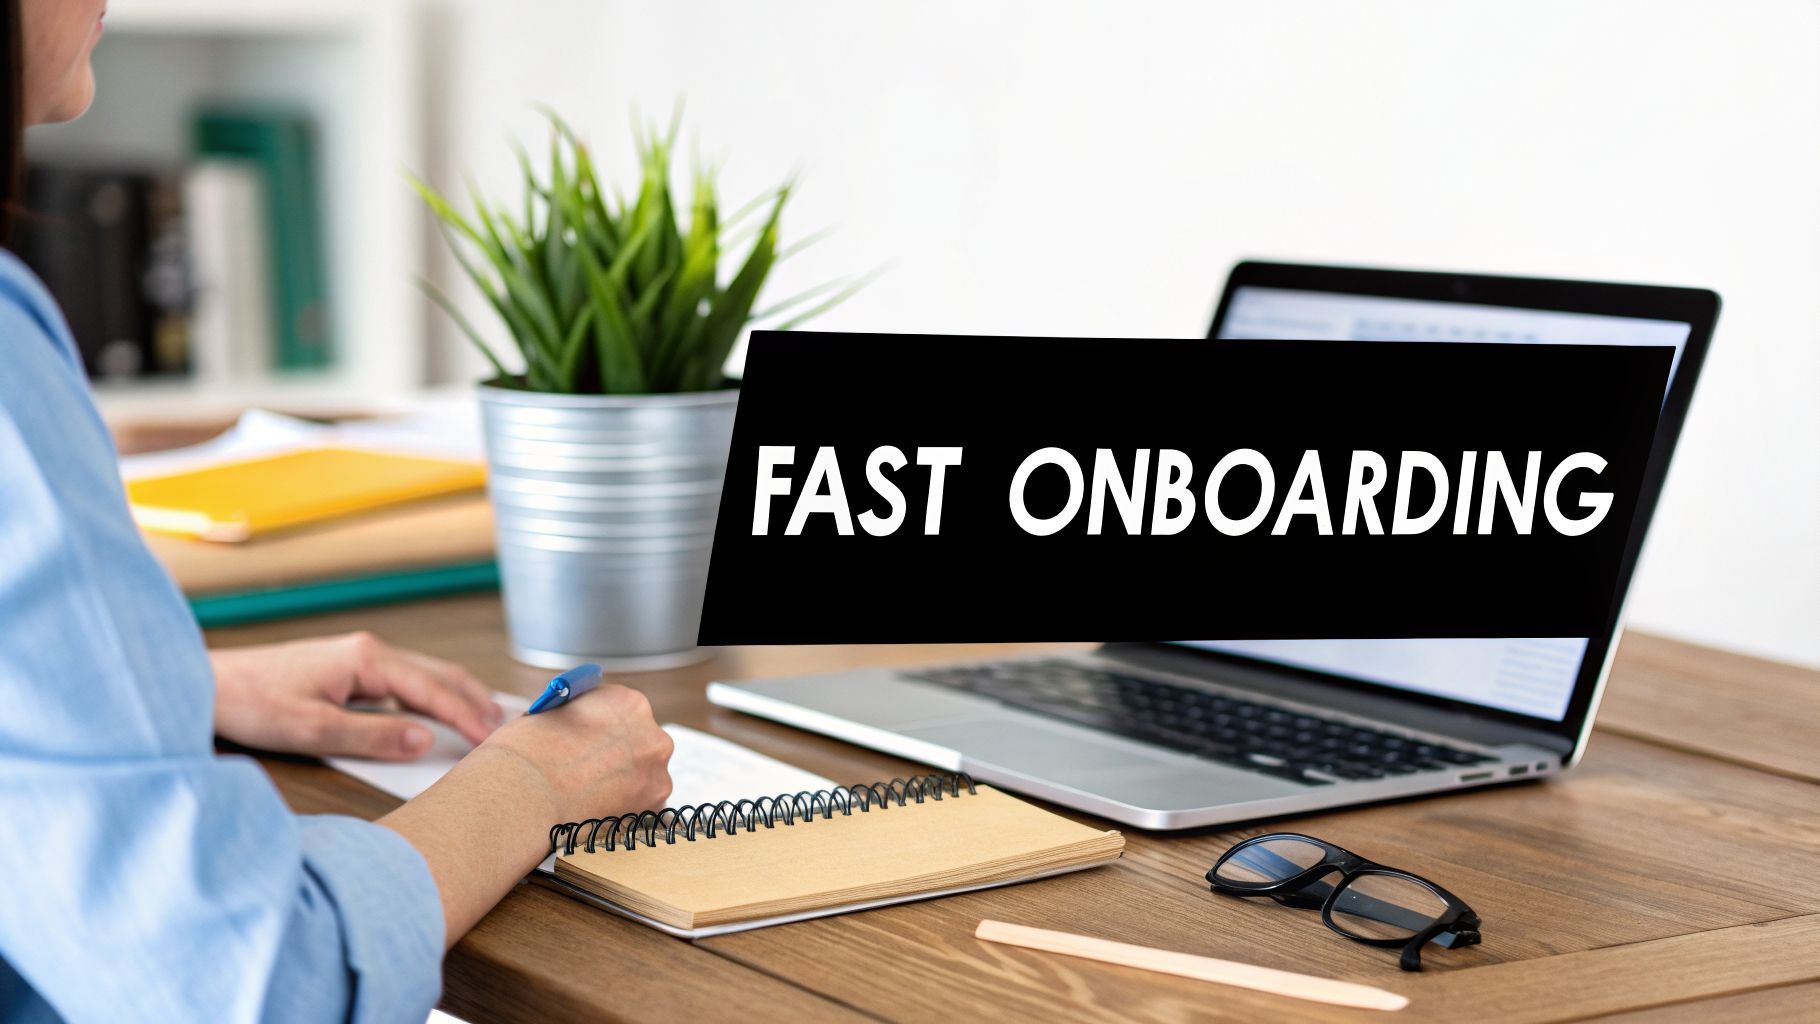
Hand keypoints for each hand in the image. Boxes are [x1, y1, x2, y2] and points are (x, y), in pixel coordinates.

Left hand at [211, 631, 503, 759]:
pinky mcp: (349, 669)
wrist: (207, 684)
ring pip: (426, 674)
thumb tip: (427, 740)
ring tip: (486, 719)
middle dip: (475, 700)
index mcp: (367, 658)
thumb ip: (374, 736)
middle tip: (506, 728)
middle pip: (440, 673)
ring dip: (458, 696)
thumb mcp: (313, 729)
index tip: (493, 739)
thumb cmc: (252, 703)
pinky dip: (433, 696)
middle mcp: (369, 651)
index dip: (467, 716)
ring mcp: (360, 657)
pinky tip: (441, 711)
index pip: (432, 689)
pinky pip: (406, 681)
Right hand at [378, 681, 673, 948]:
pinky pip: (638, 811)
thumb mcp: (540, 718)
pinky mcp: (646, 813)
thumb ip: (567, 717)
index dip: (597, 730)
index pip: (621, 710)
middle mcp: (648, 733)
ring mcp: (654, 774)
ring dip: (615, 787)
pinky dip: (615, 815)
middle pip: (637, 743)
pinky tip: (582, 814)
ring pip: (640, 778)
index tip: (583, 746)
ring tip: (573, 797)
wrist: (508, 801)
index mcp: (622, 701)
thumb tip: (569, 721)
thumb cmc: (512, 760)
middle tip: (575, 775)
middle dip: (610, 759)